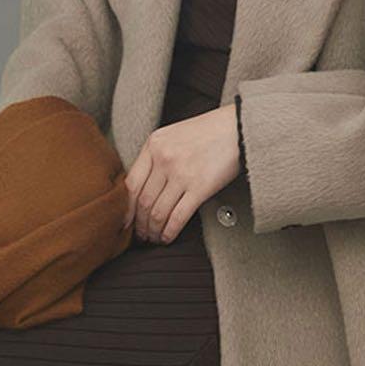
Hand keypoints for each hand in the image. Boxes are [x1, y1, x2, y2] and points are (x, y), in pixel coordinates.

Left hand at [122, 103, 240, 243]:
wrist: (239, 127)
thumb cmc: (210, 131)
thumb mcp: (174, 134)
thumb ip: (157, 155)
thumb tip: (143, 187)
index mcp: (153, 144)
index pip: (130, 184)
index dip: (125, 209)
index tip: (125, 222)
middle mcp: (163, 158)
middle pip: (142, 201)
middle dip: (139, 224)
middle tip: (141, 235)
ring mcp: (181, 173)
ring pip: (157, 212)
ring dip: (153, 231)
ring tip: (154, 238)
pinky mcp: (200, 187)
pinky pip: (177, 217)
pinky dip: (169, 231)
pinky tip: (168, 237)